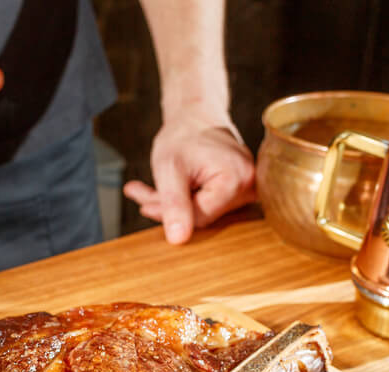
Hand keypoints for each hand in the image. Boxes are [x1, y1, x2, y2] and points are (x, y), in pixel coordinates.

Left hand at [124, 116, 255, 244]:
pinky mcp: (241, 188)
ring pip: (203, 210)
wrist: (196, 113)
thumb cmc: (182, 135)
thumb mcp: (169, 170)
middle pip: (203, 215)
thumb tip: (178, 240)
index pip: (201, 217)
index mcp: (236, 180)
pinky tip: (166, 188)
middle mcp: (250, 186)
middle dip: (169, 207)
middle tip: (139, 193)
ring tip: (148, 189)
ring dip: (174, 203)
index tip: (144, 203)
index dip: (169, 214)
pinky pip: (209, 203)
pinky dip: (185, 197)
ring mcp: (248, 187)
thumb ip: (174, 205)